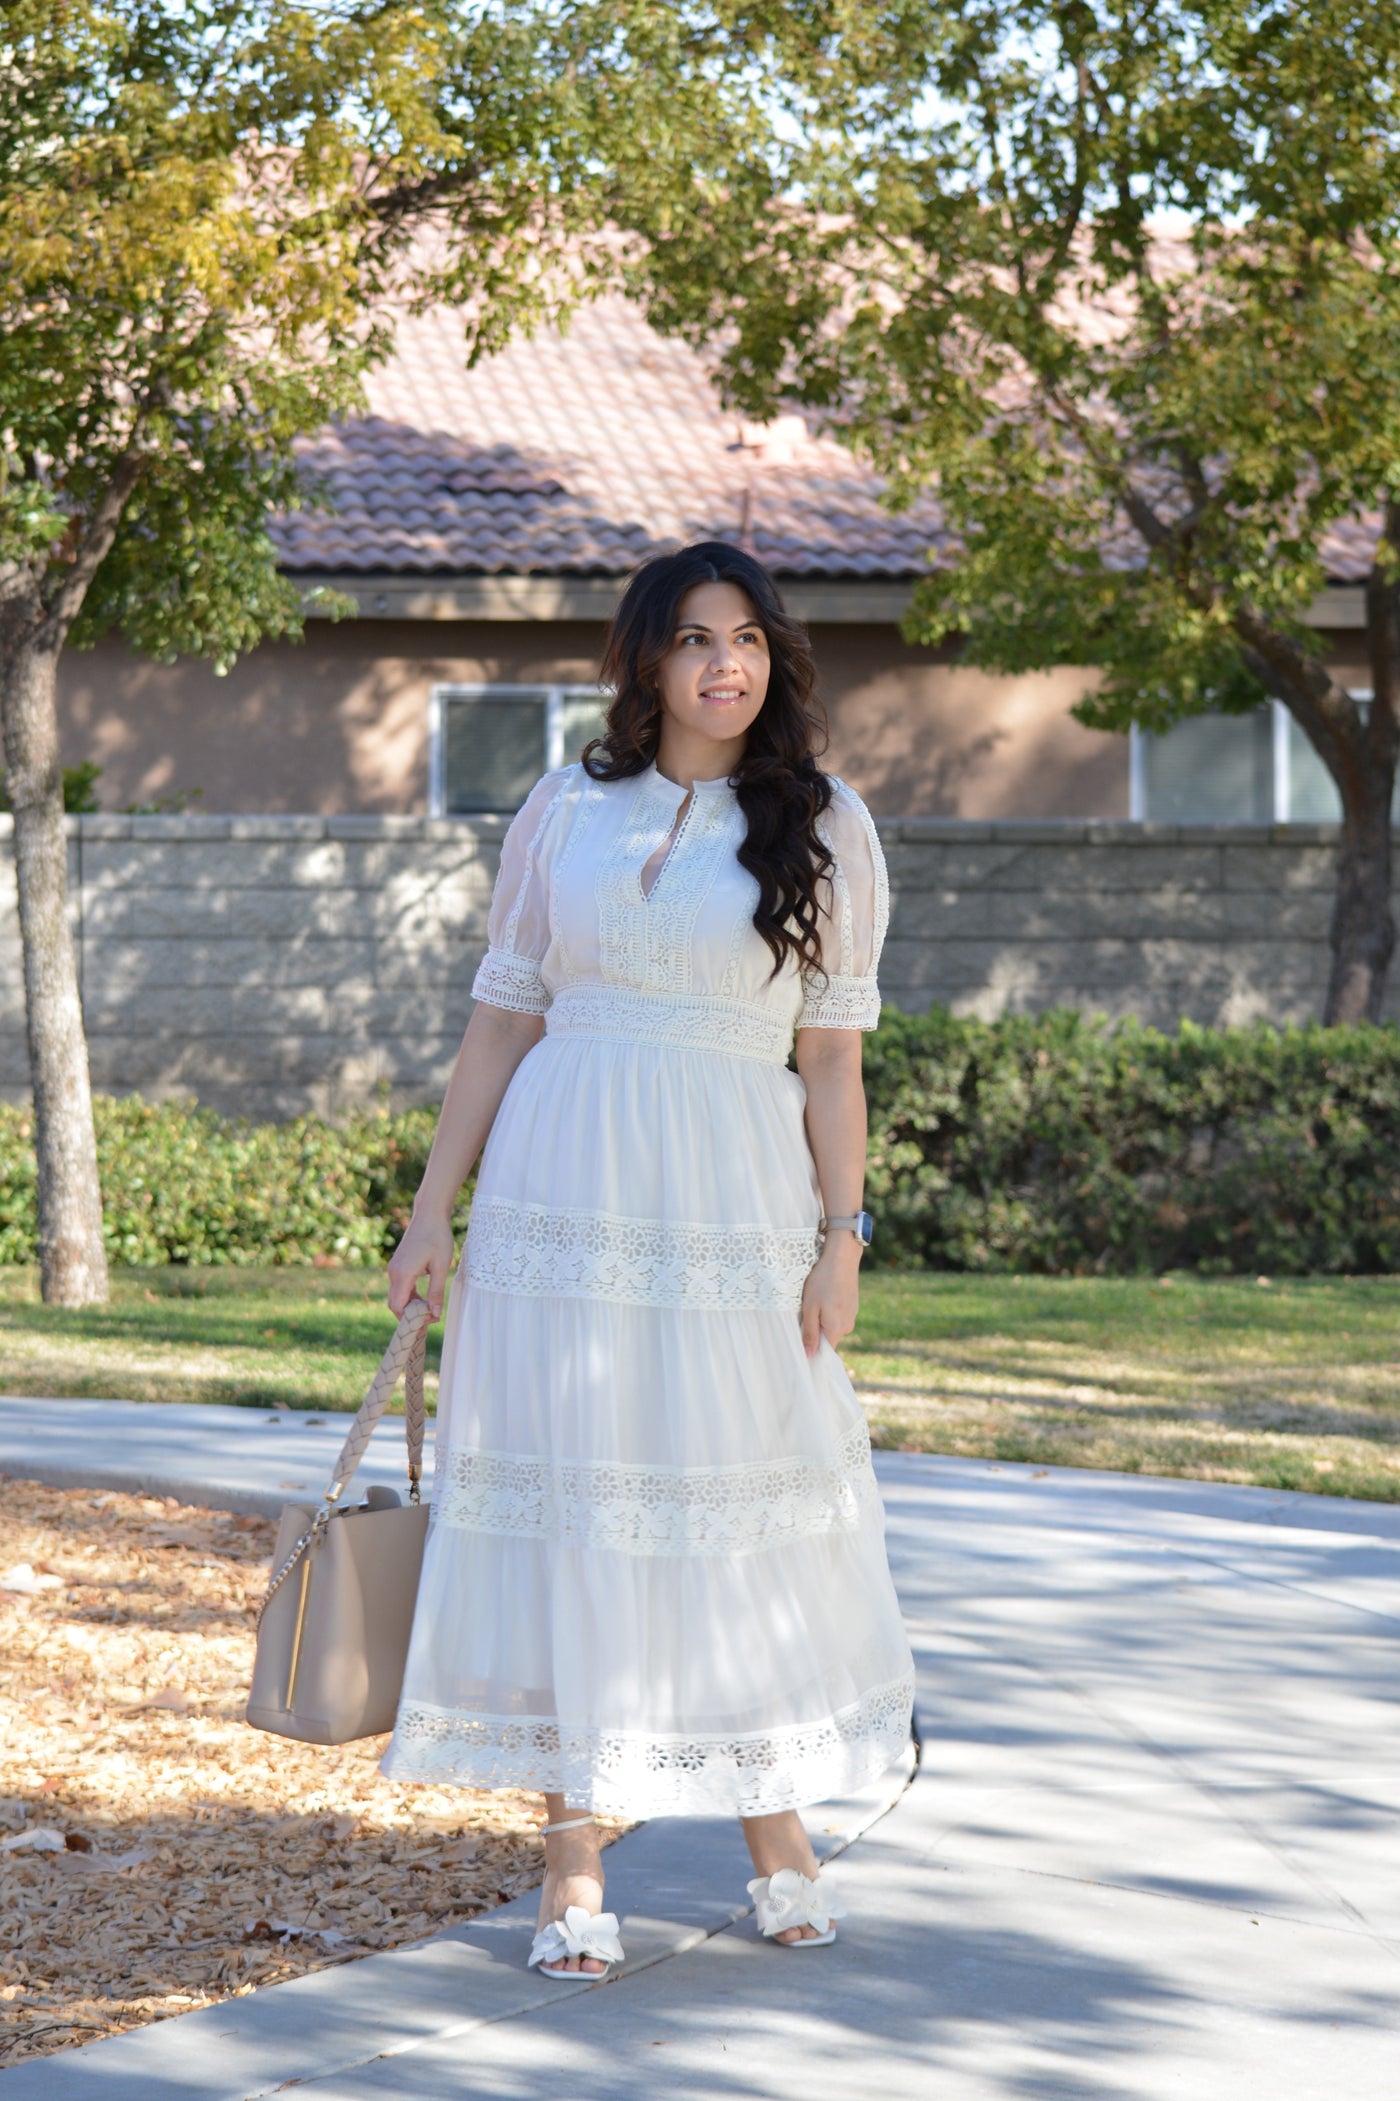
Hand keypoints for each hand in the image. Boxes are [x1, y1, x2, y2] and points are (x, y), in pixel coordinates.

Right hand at [387, 1211, 454, 1319]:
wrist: (429, 1214)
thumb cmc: (438, 1237)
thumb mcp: (441, 1266)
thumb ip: (436, 1292)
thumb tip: (434, 1315)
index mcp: (403, 1274)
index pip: (398, 1307)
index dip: (411, 1319)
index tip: (429, 1321)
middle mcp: (393, 1272)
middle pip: (394, 1304)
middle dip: (409, 1316)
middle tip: (429, 1319)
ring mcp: (394, 1268)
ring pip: (396, 1296)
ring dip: (410, 1306)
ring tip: (429, 1310)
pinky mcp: (397, 1265)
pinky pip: (399, 1287)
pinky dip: (408, 1296)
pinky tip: (423, 1298)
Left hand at [799, 1238, 860, 1357]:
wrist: (842, 1258)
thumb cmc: (822, 1281)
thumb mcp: (810, 1307)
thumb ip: (810, 1333)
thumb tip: (809, 1355)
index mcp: (837, 1329)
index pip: (824, 1351)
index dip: (811, 1350)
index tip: (801, 1344)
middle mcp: (848, 1326)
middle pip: (827, 1338)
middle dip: (815, 1331)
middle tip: (804, 1314)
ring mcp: (852, 1315)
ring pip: (832, 1326)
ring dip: (821, 1319)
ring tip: (815, 1301)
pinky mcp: (852, 1306)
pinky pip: (838, 1316)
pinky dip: (829, 1310)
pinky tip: (824, 1296)